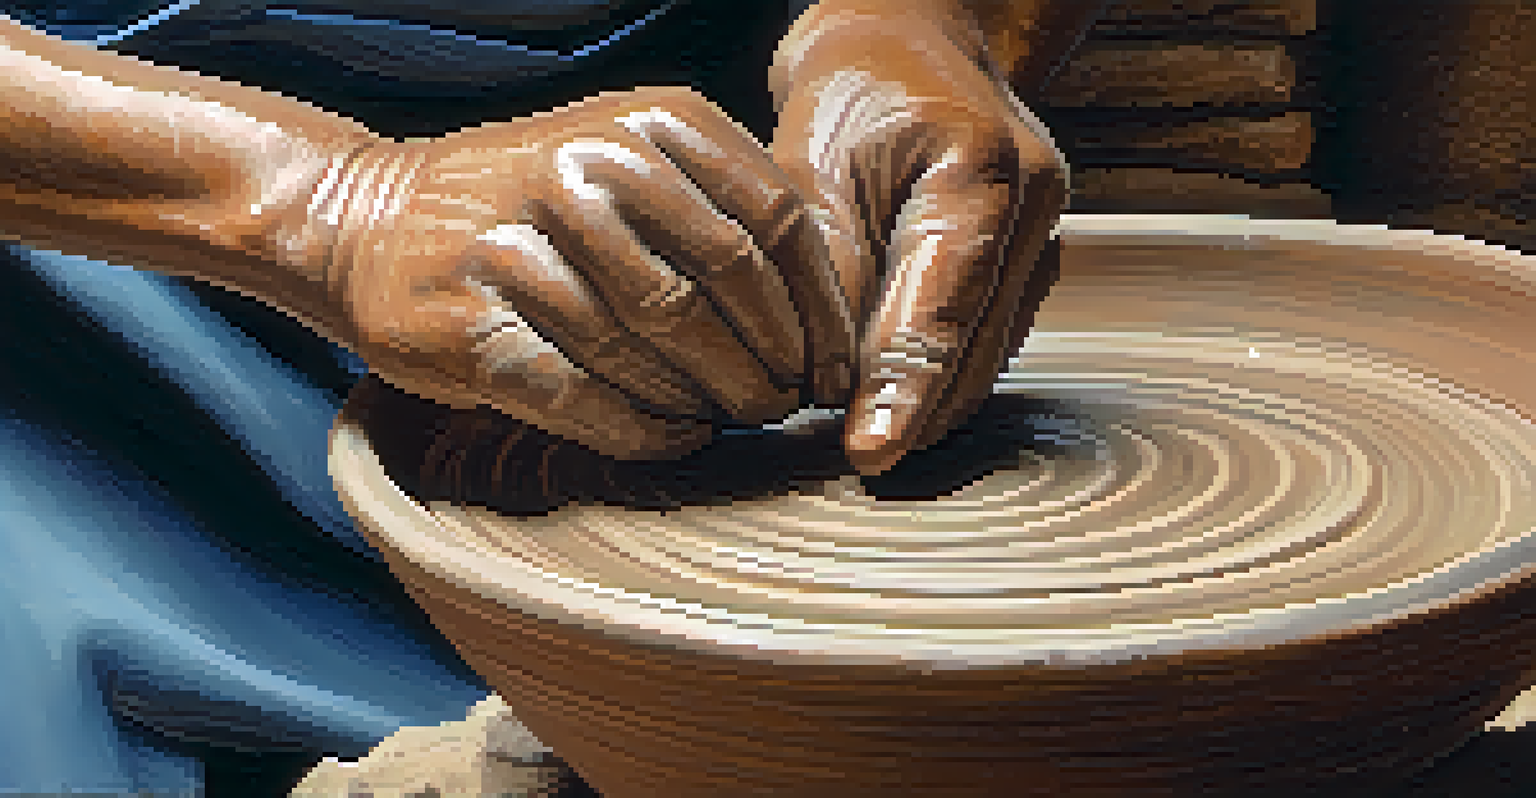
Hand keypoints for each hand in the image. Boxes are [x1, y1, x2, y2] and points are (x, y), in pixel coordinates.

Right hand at [273, 87, 855, 459]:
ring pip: (657, 345)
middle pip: (725, 285)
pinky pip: (586, 395)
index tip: (836, 371)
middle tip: (786, 406)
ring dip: (711, 400)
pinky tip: (675, 439)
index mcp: (647, 122)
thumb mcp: (629, 160)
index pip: (775, 220)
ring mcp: (522, 245)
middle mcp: (585, 168)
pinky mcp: (471, 325)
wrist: (370, 223)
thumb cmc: (532, 205)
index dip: (819, 310)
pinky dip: (644, 429)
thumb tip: (824, 316)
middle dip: (773, 363)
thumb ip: (720, 208)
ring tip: (730, 421)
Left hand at [770, 1, 1070, 474]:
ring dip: (924, 402)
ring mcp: (1043, 240)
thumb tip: (827, 377)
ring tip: (859, 427)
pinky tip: (888, 392)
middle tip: (848, 452)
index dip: (904, 390)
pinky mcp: (1030, 269)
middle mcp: (1033, 207)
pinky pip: (983, 346)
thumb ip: (828, 266)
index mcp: (980, 169)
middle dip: (911, 410)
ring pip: (984, 362)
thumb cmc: (854, 95)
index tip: (871, 452)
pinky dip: (937, 377)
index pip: (942, 307)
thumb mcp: (814, 161)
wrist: (913, 49)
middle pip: (975, 350)